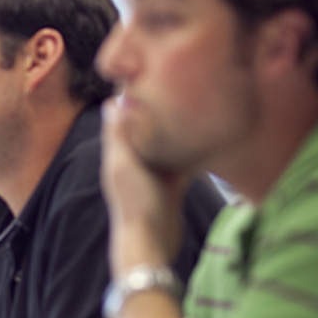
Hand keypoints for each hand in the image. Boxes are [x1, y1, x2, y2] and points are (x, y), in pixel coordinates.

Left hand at [100, 98, 190, 275]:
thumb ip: (119, 135)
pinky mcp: (169, 188)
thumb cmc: (137, 204)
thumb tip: (112, 101)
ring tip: (193, 104)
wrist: (152, 245)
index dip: (128, 95)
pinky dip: (187, 151)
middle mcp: (133, 162)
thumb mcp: (125, 165)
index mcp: (117, 154)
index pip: (120, 117)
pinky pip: (179, 163)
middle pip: (143, 127)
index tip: (145, 72)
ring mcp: (152, 175)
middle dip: (155, 108)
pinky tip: (204, 138)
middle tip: (176, 83)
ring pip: (162, 143)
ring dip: (173, 128)